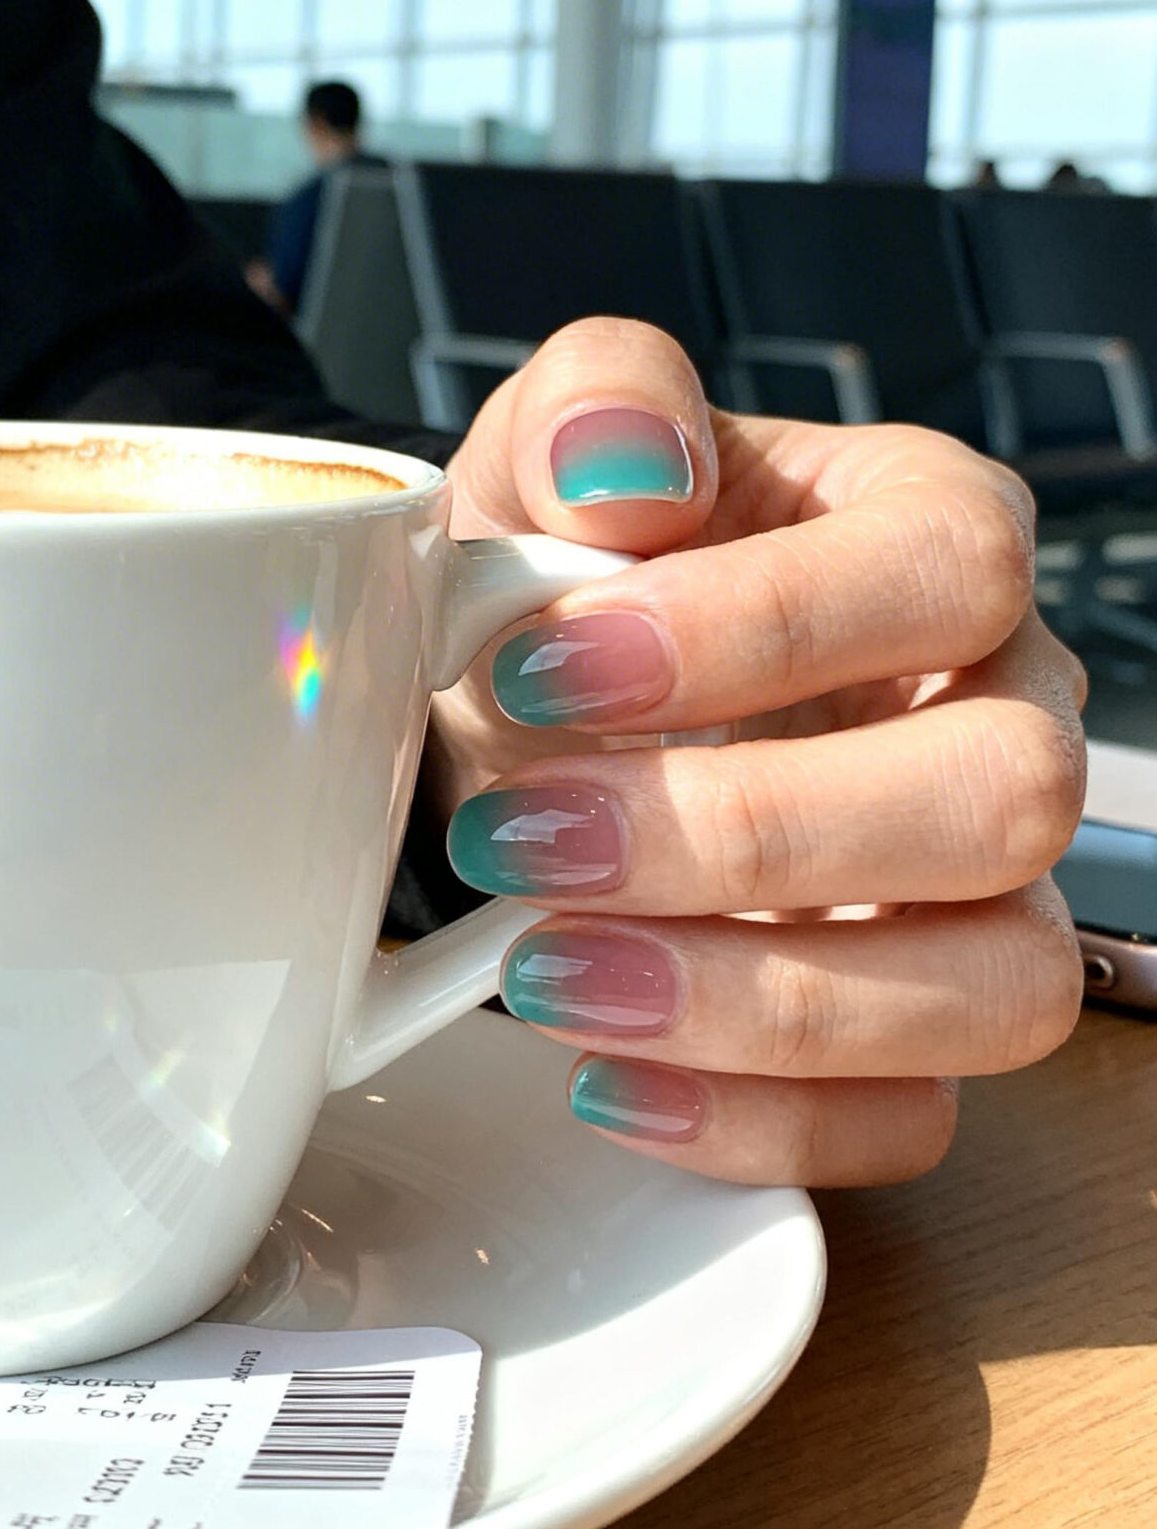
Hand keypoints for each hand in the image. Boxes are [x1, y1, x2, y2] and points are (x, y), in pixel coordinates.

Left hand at [432, 318, 1086, 1185]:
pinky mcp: (920, 1030)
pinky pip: (912, 1118)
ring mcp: (984, 891)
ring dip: (756, 1003)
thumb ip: (592, 408)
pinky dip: (754, 1120)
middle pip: (1005, 797)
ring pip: (998, 985)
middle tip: (524, 841)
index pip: (945, 570)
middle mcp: (1003, 712)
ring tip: (543, 974)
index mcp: (935, 536)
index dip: (756, 627)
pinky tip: (600, 1075)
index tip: (540, 662)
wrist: (537, 710)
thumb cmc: (570, 574)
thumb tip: (623, 467)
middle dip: (744, 836)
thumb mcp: (545, 459)